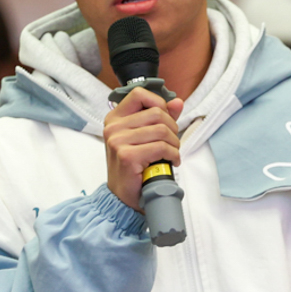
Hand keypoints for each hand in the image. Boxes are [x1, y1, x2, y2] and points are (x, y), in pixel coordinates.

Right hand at [104, 87, 183, 211]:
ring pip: (161, 130)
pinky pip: (161, 147)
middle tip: (172, 143)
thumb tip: (177, 102)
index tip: (166, 119)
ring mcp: (118, 141)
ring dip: (174, 143)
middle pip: (156, 113)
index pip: (139, 94)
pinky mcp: (126, 155)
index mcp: (115, 118)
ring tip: (172, 153)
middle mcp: (113, 127)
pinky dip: (172, 155)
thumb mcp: (144, 138)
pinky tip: (171, 162)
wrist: (123, 197)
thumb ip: (160, 117)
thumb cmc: (133, 167)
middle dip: (172, 128)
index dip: (158, 103)